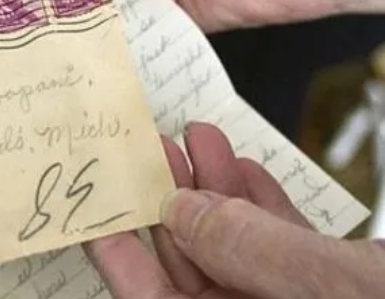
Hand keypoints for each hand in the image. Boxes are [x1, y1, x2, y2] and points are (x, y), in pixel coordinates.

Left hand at [83, 123, 384, 297]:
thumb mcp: (329, 287)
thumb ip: (252, 249)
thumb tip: (183, 212)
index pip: (152, 298)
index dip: (116, 253)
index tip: (92, 205)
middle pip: (192, 265)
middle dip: (171, 200)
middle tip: (150, 150)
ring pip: (238, 249)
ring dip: (217, 191)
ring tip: (198, 139)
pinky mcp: (330, 287)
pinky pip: (281, 248)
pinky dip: (262, 205)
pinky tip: (244, 167)